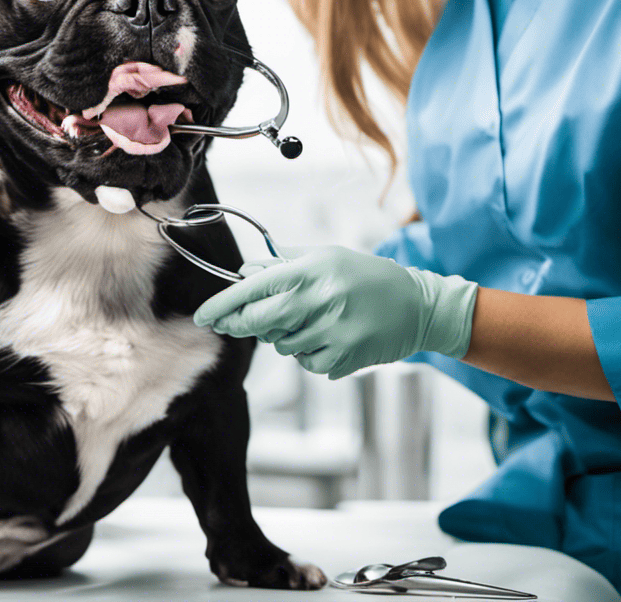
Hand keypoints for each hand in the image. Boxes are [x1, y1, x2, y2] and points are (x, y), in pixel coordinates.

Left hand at [195, 246, 477, 378]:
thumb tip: (245, 272)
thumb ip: (284, 264)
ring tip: (309, 320)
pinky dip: (307, 354)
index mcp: (310, 271)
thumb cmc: (366, 276)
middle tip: (233, 323)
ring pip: (281, 345)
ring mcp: (332, 332)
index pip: (253, 290)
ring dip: (283, 336)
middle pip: (259, 322)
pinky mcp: (344, 358)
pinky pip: (306, 363)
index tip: (203, 316)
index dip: (223, 305)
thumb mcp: (325, 257)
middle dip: (240, 324)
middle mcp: (319, 300)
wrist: (417, 305)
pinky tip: (328, 338)